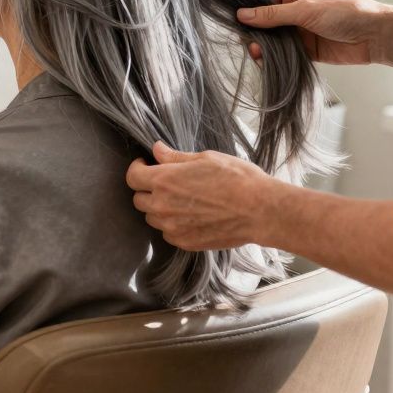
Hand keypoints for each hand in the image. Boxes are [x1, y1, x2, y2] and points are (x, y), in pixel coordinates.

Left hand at [126, 142, 280, 250]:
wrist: (260, 210)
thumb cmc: (236, 179)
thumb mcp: (205, 158)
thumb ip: (175, 157)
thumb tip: (156, 149)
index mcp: (164, 181)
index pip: (132, 177)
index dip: (137, 169)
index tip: (146, 165)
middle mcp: (163, 206)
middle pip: (139, 200)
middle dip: (147, 190)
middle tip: (165, 183)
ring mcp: (173, 227)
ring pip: (153, 218)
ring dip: (159, 209)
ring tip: (181, 200)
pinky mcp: (186, 242)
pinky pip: (168, 233)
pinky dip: (173, 225)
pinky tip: (191, 215)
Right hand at [237, 0, 385, 65]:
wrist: (375, 36)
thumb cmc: (344, 12)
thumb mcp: (305, 10)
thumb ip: (273, 15)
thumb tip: (242, 15)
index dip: (248, 6)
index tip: (233, 17)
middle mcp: (294, 9)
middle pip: (264, 19)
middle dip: (253, 29)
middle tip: (244, 39)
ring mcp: (299, 29)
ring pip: (271, 37)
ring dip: (262, 44)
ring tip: (254, 51)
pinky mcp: (304, 48)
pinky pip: (282, 52)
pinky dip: (272, 57)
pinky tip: (263, 60)